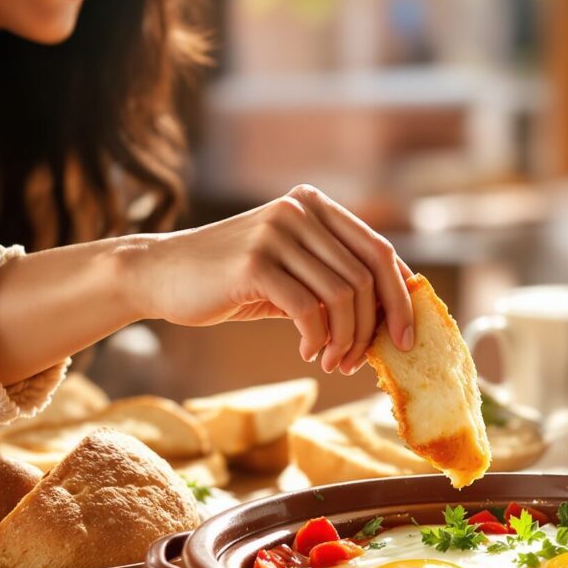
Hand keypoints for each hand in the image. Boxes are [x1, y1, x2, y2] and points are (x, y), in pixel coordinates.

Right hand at [136, 186, 414, 373]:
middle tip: (358, 362)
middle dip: (372, 328)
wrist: (160, 274)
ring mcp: (277, 233)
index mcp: (314, 205)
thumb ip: (333, 277)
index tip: (406, 337)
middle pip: (367, 276)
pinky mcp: (255, 263)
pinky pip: (309, 309)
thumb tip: (393, 315)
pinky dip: (317, 339)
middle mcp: (299, 210)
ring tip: (331, 361)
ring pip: (343, 295)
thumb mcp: (288, 269)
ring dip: (345, 340)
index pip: (379, 251)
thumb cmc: (230, 280)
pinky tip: (306, 352)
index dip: (400, 297)